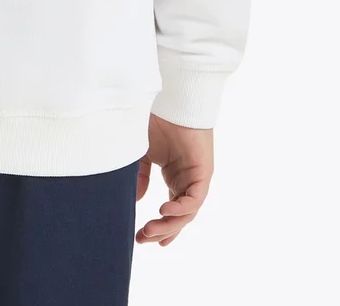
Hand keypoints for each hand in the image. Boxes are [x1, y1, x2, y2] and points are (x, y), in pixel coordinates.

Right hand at [134, 113, 214, 245]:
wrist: (170, 102)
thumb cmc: (157, 121)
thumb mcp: (142, 153)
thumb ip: (139, 177)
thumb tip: (136, 201)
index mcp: (175, 177)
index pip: (171, 209)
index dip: (160, 226)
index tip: (142, 238)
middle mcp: (187, 181)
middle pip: (178, 216)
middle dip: (161, 230)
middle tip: (142, 239)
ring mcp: (196, 178)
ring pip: (187, 212)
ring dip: (169, 224)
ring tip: (150, 230)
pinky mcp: (204, 172)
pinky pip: (195, 199)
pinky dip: (182, 208)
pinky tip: (165, 211)